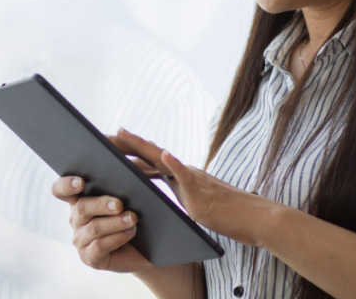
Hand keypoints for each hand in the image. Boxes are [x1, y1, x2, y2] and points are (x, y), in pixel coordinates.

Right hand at [51, 175, 151, 273]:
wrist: (141, 249)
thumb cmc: (131, 217)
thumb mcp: (127, 198)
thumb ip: (123, 183)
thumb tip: (128, 172)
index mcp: (79, 200)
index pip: (61, 190)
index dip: (66, 185)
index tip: (81, 182)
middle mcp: (76, 219)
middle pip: (81, 207)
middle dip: (101, 204)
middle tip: (119, 204)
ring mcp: (80, 240)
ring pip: (94, 228)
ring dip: (115, 222)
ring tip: (132, 219)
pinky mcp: (89, 257)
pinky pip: (100, 246)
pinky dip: (117, 237)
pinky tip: (130, 232)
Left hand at [110, 128, 271, 246]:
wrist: (255, 219)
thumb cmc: (228, 215)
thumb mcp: (196, 204)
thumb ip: (180, 195)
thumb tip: (160, 196)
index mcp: (182, 176)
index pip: (150, 160)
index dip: (128, 150)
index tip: (107, 141)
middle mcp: (185, 172)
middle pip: (149, 154)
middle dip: (124, 145)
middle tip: (100, 135)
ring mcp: (193, 180)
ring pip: (162, 159)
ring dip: (141, 146)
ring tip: (121, 135)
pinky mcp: (201, 193)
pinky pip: (186, 176)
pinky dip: (174, 164)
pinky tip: (164, 154)